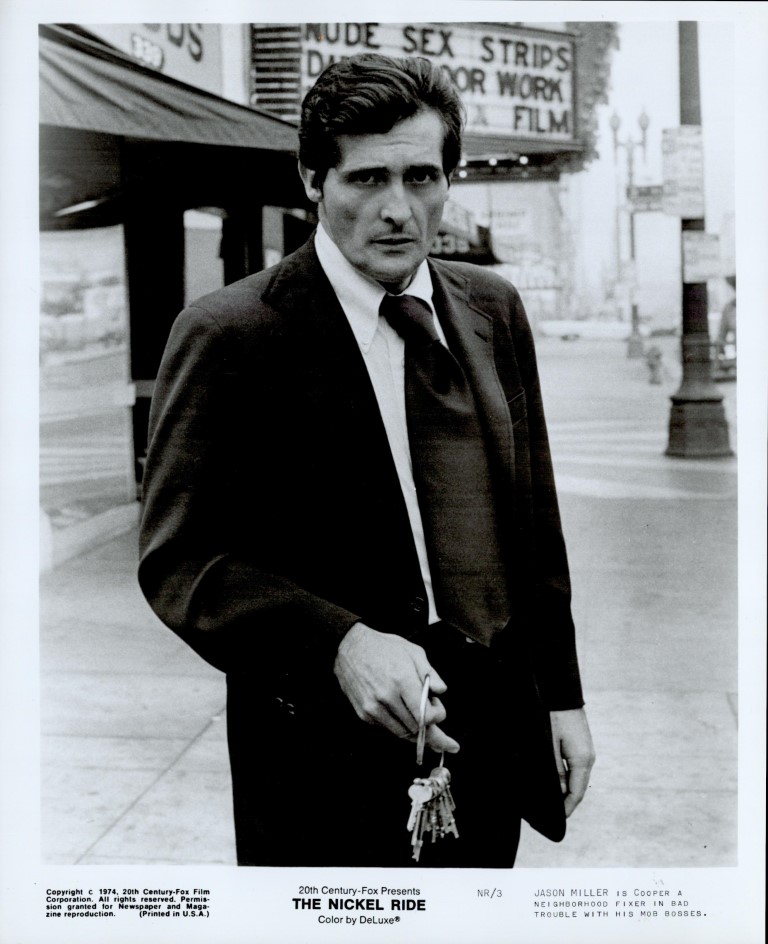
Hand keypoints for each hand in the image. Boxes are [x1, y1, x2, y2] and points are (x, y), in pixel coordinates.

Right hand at [333, 622, 459, 753]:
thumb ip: (430, 673)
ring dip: (416, 730)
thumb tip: (441, 691)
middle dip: (431, 729)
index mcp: (402, 680)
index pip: (426, 716)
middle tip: (440, 728)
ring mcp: (373, 708)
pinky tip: (403, 714)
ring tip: (422, 719)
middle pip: (416, 729)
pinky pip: (388, 728)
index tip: (438, 705)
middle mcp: (387, 697)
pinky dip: (400, 725)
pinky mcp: (364, 713)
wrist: (349, 647)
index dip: (438, 715)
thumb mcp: (413, 651)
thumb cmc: (383, 647)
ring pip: (402, 733)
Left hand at [550, 708, 594, 816]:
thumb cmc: (554, 717)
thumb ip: (555, 770)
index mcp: (582, 760)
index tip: (556, 820)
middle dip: (565, 802)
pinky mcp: (582, 746)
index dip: (566, 809)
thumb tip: (559, 792)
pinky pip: (576, 768)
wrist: (562, 693)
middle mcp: (588, 758)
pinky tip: (555, 781)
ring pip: (576, 779)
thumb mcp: (550, 744)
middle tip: (548, 813)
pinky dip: (567, 778)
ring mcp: (586, 752)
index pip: (576, 794)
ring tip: (550, 799)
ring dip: (565, 790)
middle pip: (577, 788)